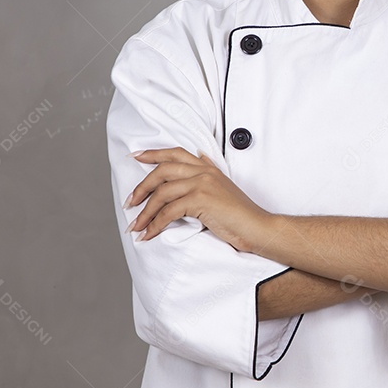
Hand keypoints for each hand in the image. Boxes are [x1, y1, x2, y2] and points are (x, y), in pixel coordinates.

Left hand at [124, 147, 269, 252]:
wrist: (257, 227)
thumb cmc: (240, 214)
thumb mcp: (223, 188)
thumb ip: (208, 175)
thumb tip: (198, 159)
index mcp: (208, 167)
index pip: (176, 153)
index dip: (154, 153)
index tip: (136, 157)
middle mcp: (204, 171)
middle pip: (162, 171)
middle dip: (141, 187)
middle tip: (130, 203)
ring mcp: (203, 184)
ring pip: (162, 193)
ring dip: (144, 212)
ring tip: (135, 226)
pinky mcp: (201, 200)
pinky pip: (169, 211)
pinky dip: (155, 224)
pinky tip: (149, 234)